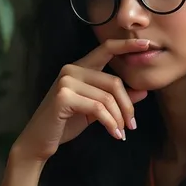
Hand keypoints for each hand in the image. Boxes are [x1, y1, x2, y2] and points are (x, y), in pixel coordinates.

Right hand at [12, 38, 149, 164]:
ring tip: (122, 133)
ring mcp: (66, 82)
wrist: (39, 141)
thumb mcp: (95, 110)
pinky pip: (98, 109)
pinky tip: (114, 134)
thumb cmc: (66, 123)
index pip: (106, 49)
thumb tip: (144, 91)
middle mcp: (72, 69)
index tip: (146, 44)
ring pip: (107, 97)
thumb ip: (116, 99)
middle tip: (132, 125)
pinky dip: (110, 123)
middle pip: (114, 82)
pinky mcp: (64, 97)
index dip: (126, 45)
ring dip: (118, 118)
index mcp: (80, 68)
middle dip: (127, 106)